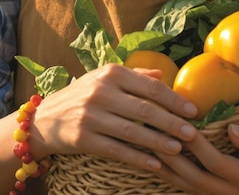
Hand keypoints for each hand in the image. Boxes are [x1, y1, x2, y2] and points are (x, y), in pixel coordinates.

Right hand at [29, 64, 198, 170]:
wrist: (45, 118)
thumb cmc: (82, 96)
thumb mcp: (103, 78)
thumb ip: (134, 75)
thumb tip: (162, 75)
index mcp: (110, 74)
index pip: (150, 87)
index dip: (174, 100)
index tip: (193, 111)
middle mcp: (100, 92)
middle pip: (144, 110)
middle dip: (172, 123)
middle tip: (193, 133)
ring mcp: (90, 116)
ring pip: (132, 132)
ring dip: (158, 142)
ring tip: (178, 149)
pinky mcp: (83, 139)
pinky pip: (117, 150)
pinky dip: (138, 158)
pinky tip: (155, 164)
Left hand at [154, 124, 238, 194]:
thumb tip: (231, 128)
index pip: (215, 161)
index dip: (198, 145)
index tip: (183, 124)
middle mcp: (230, 192)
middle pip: (194, 177)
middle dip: (172, 156)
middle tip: (154, 135)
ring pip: (186, 186)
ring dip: (166, 168)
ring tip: (147, 147)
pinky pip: (187, 188)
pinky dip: (170, 176)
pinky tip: (155, 161)